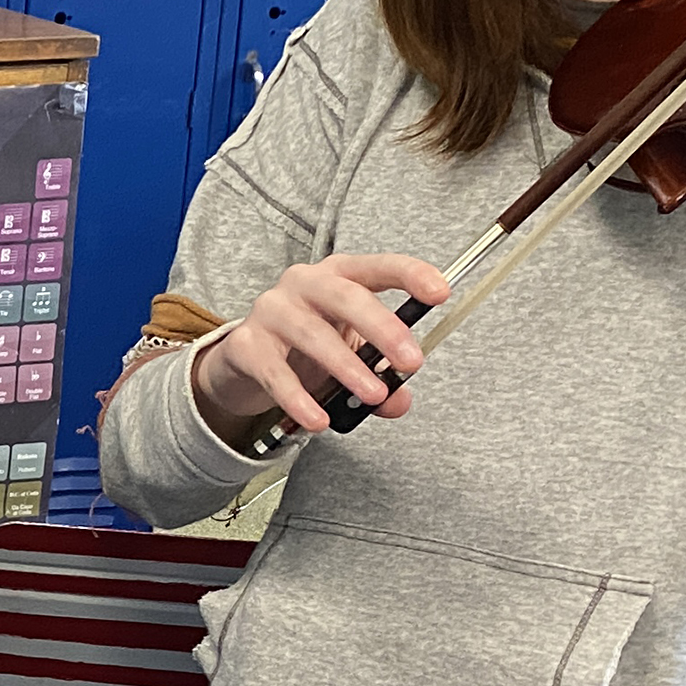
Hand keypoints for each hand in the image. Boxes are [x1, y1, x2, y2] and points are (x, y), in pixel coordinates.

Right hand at [188, 253, 453, 440]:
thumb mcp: (350, 354)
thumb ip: (381, 377)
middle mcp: (303, 284)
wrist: (247, 358)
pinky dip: (299, 398)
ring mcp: (271, 311)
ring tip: (373, 395)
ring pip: (313, 335)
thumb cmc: (306, 344)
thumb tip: (399, 400)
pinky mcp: (246, 345)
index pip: (377, 267)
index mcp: (338, 276)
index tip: (439, 293)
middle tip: (411, 361)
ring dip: (348, 368)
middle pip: (346, 297)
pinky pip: (275, 373)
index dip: (409, 275)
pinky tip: (319, 418)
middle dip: (383, 329)